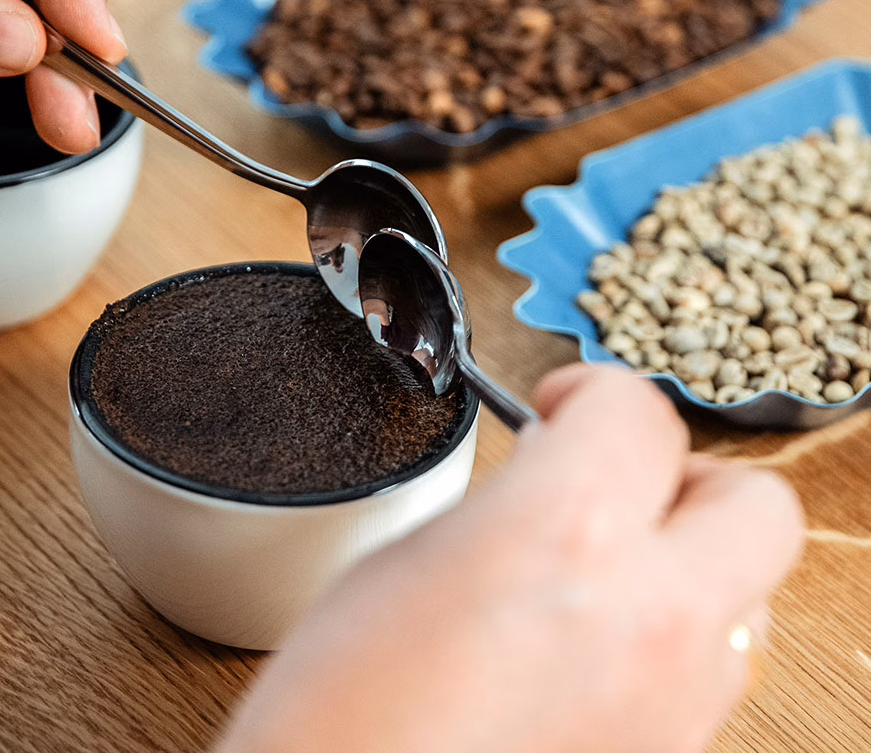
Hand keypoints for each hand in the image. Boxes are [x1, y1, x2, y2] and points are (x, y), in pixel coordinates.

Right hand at [217, 364, 803, 752]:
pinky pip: (713, 671)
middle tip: (622, 479)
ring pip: (749, 592)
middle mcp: (649, 619)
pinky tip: (597, 640)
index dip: (595, 392)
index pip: (639, 412)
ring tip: (609, 566)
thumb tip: (549, 471)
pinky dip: (674, 637)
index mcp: (566, 535)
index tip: (566, 405)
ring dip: (691, 561)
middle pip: (756, 504)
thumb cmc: (341, 705)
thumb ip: (510, 501)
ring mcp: (673, 702)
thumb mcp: (413, 557)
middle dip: (691, 475)